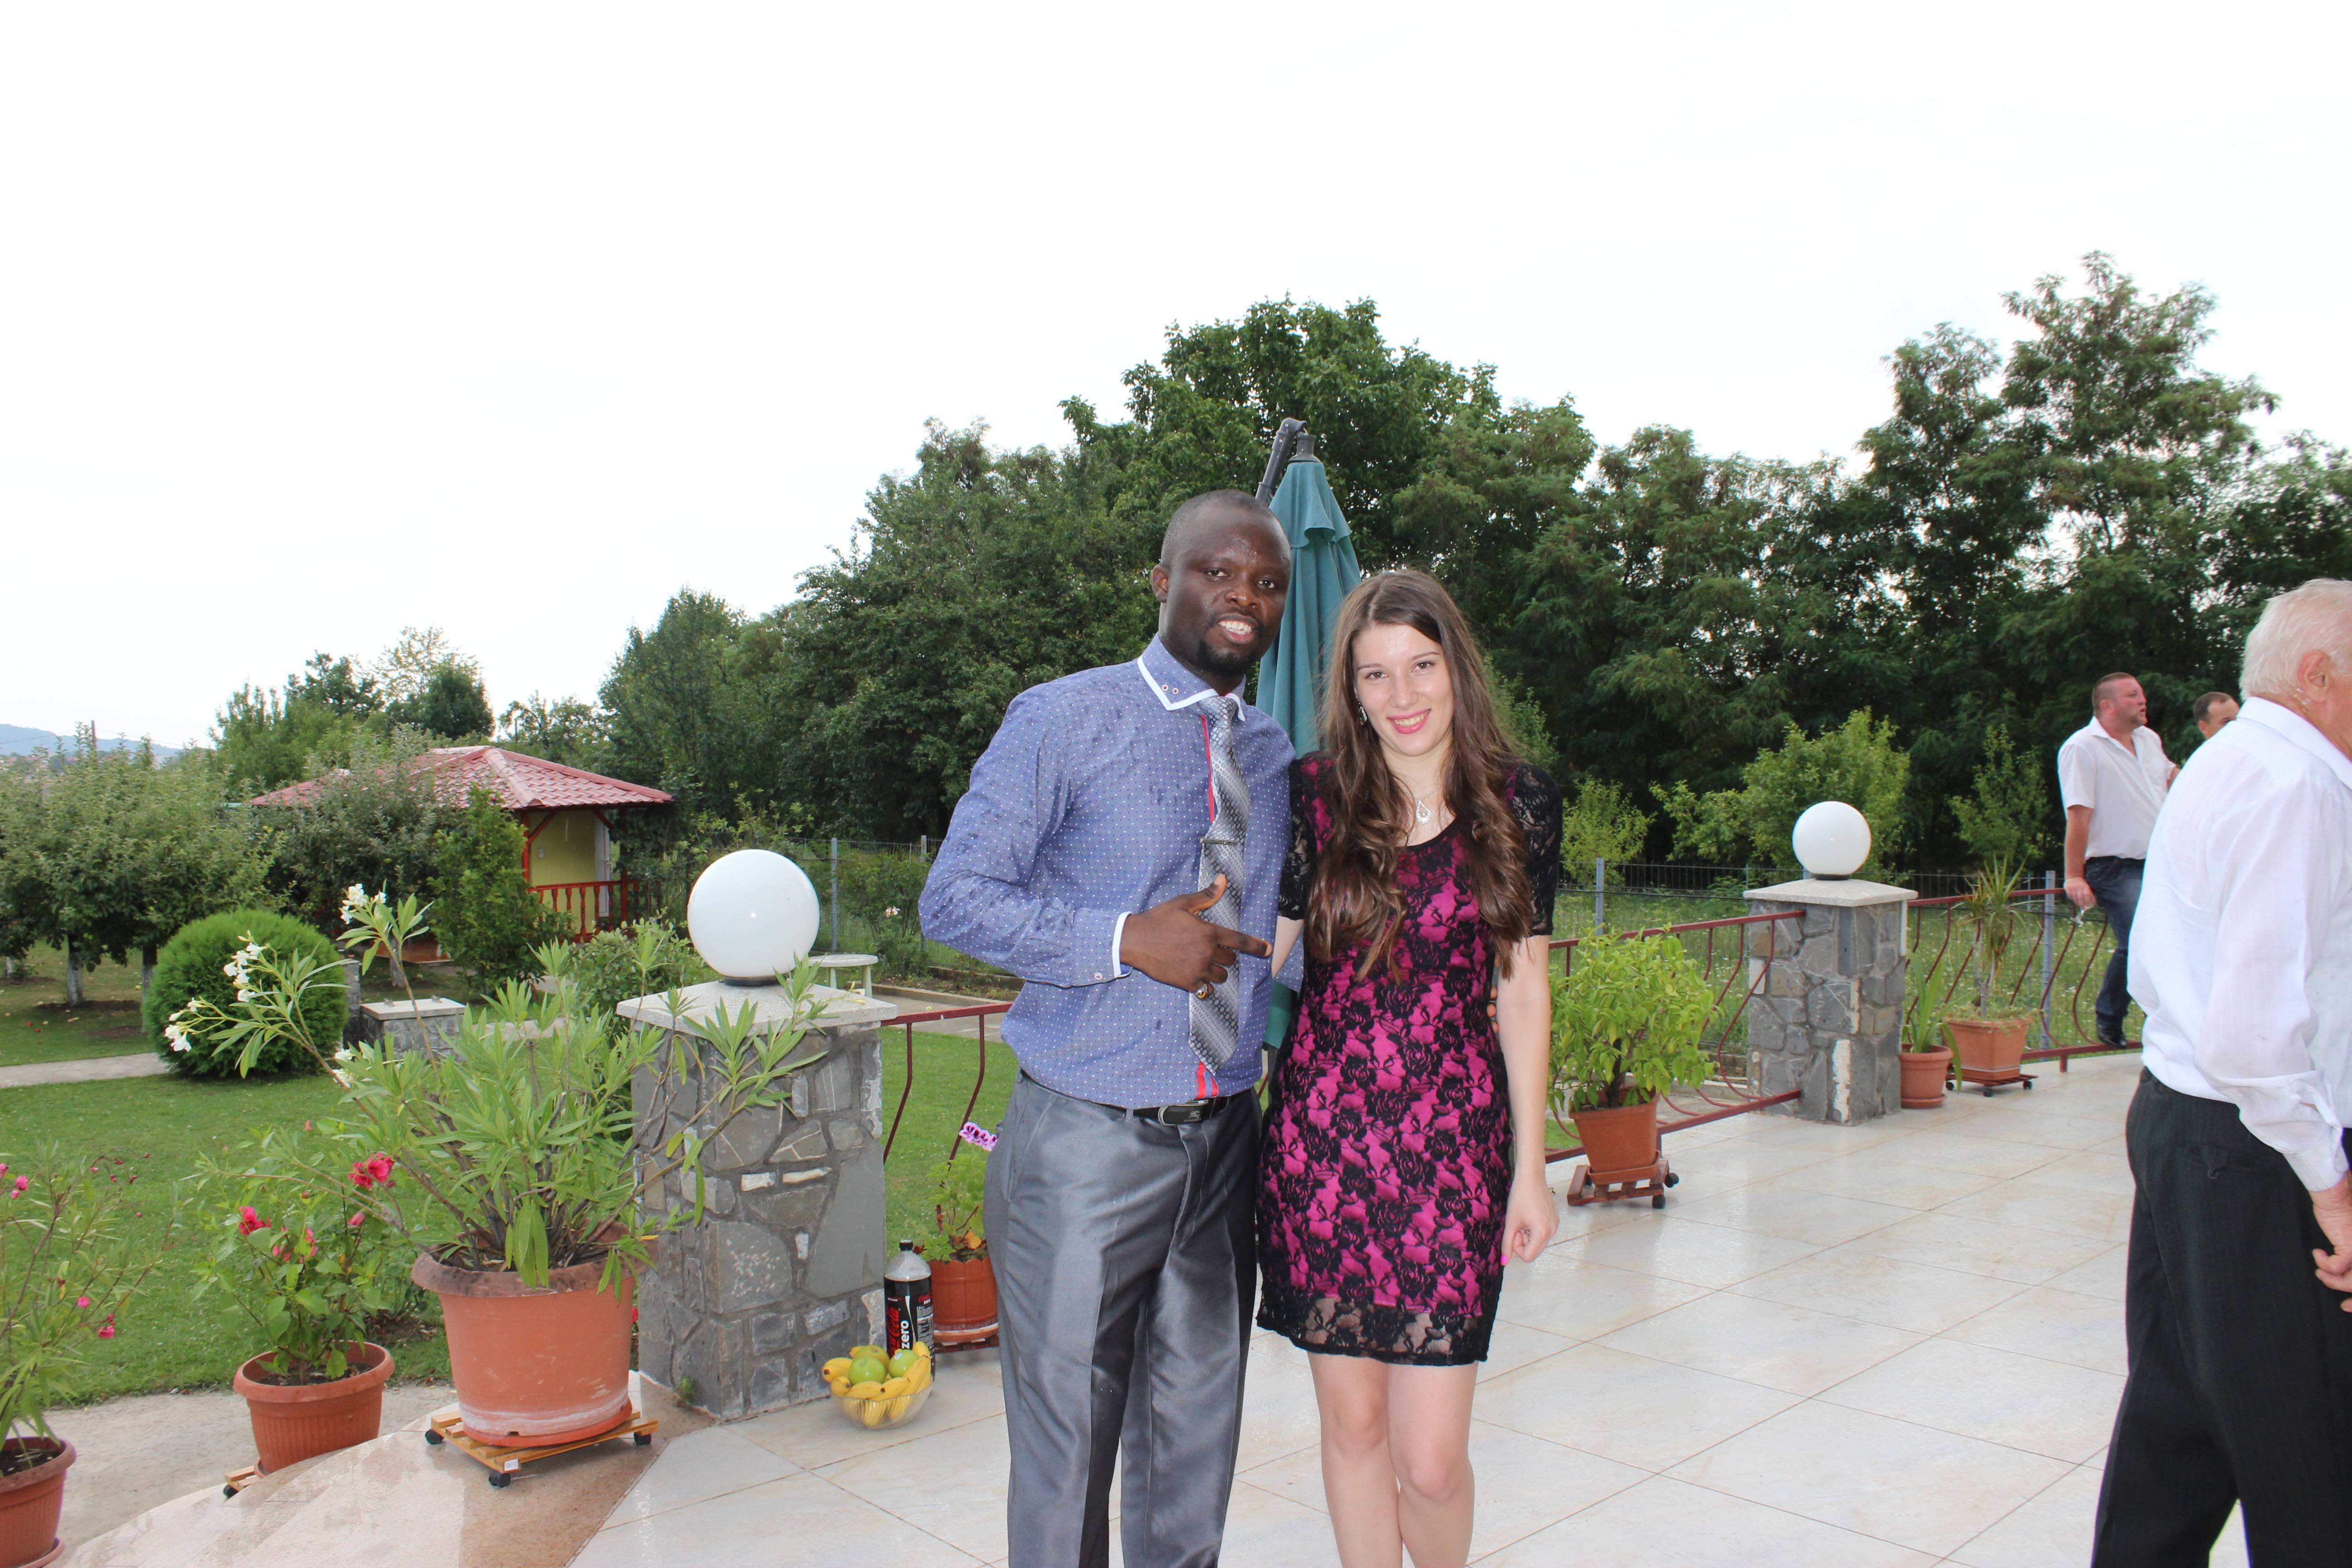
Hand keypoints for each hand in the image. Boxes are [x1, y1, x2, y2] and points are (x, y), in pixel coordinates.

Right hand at [1119, 875, 1270, 993]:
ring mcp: (1198, 969)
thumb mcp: (1182, 904)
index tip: (1268, 950)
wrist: (1135, 940)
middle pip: (1230, 959)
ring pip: (1221, 975)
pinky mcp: (1188, 982)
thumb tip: (1223, 880)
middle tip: (1209, 949)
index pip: (1240, 941)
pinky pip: (1206, 988)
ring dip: (1217, 970)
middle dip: (1224, 955)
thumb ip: (1206, 896)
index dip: (1257, 946)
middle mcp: (1207, 952)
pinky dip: (1204, 983)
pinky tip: (1194, 975)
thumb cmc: (1159, 919)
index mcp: (1209, 932)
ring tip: (1203, 963)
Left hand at [1501, 1168, 1557, 1264]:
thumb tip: (1504, 1263)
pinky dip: (1533, 1229)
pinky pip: (1542, 1233)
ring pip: (1537, 1242)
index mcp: (1542, 1233)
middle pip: (1534, 1251)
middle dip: (1522, 1242)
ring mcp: (1555, 1226)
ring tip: (1523, 1218)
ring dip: (1527, 1235)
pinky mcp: (1555, 1220)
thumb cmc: (1520, 1197)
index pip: (1528, 1257)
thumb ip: (1507, 1244)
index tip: (1514, 1230)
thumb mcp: (1511, 1222)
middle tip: (1517, 1224)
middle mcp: (1552, 1232)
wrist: (1532, 1176)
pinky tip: (1529, 1215)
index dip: (1516, 1246)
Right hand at [2065, 876, 2095, 908]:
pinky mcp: (2067, 888)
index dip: (2088, 901)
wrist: (2073, 876)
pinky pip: (2070, 896)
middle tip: (2083, 908)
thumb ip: (2090, 893)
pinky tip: (2073, 898)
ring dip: (2077, 902)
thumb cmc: (2082, 884)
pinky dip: (2071, 898)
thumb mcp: (2087, 887)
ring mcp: (2073, 887)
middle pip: (2080, 898)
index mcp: (2085, 886)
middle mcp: (2079, 887)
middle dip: (2082, 904)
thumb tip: (2094, 903)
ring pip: (2074, 898)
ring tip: (2078, 904)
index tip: (2089, 906)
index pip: (2087, 895)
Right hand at [2312, 1175, 2351, 1309]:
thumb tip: (2344, 1274)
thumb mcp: (2351, 1239)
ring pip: (2350, 1281)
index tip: (2348, 1306)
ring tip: (2321, 1273)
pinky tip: (2318, 1254)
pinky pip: (2335, 1268)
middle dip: (2351, 1297)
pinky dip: (2323, 1264)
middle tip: (2343, 1306)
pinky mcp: (2350, 1248)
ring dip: (2332, 1280)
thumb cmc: (2343, 1213)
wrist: (2336, 1194)